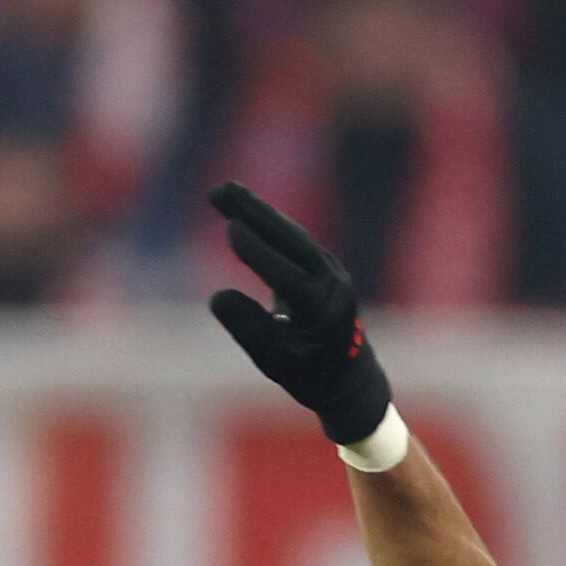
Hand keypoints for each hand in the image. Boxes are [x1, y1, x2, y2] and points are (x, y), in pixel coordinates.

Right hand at [204, 180, 397, 449]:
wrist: (348, 375)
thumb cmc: (307, 374)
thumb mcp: (274, 362)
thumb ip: (249, 329)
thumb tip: (217, 297)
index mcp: (322, 313)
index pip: (289, 276)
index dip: (260, 253)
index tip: (231, 230)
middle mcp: (332, 284)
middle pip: (292, 241)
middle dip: (256, 214)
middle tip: (220, 190)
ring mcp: (329, 270)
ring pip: (292, 234)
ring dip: (258, 210)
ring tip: (223, 190)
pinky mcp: (322, 264)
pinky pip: (293, 238)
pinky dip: (267, 221)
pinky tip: (242, 206)